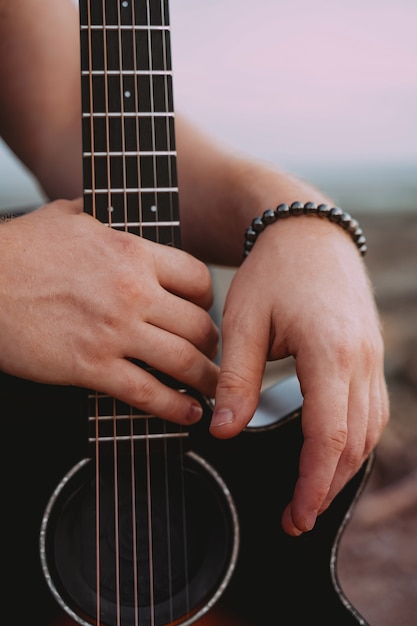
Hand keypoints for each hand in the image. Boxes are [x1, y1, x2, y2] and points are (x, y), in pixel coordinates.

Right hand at [0, 200, 218, 422]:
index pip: (197, 278)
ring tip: (213, 389)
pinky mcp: (90, 366)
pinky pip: (145, 392)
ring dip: (205, 380)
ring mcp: (113, 330)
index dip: (208, 299)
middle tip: (210, 353)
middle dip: (211, 344)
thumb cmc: (19, 251)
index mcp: (131, 253)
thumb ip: (101, 219)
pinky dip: (173, 407)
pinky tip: (187, 412)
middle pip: (199, 324)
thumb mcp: (67, 217)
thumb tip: (106, 215)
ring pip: (183, 361)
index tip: (203, 310)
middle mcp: (132, 291)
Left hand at [210, 216, 388, 535]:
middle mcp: (361, 360)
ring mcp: (372, 357)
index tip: (294, 515)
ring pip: (369, 430)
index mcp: (330, 352)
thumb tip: (224, 432)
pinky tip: (332, 454)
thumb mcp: (244, 321)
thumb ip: (236, 380)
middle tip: (295, 518)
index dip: (313, 483)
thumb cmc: (273, 273)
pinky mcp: (369, 356)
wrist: (308, 234)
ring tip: (311, 494)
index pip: (329, 435)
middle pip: (355, 442)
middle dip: (327, 487)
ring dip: (343, 468)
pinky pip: (372, 410)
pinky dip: (354, 441)